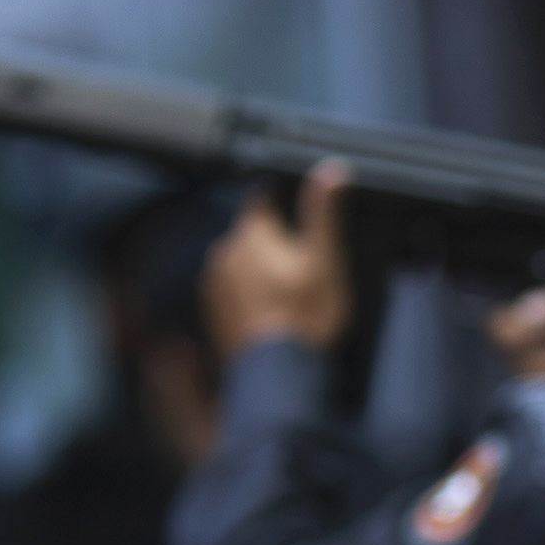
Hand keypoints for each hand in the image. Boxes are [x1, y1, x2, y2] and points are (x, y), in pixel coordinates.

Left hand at [201, 161, 351, 363]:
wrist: (278, 374)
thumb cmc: (306, 320)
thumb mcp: (325, 260)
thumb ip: (323, 213)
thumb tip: (331, 170)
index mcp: (251, 233)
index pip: (262, 200)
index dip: (283, 206)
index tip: (300, 225)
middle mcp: (224, 253)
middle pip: (252, 234)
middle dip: (274, 245)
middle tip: (302, 273)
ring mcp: (214, 285)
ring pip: (242, 264)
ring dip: (260, 273)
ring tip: (289, 299)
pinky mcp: (213, 313)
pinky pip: (234, 293)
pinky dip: (250, 298)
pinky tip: (272, 316)